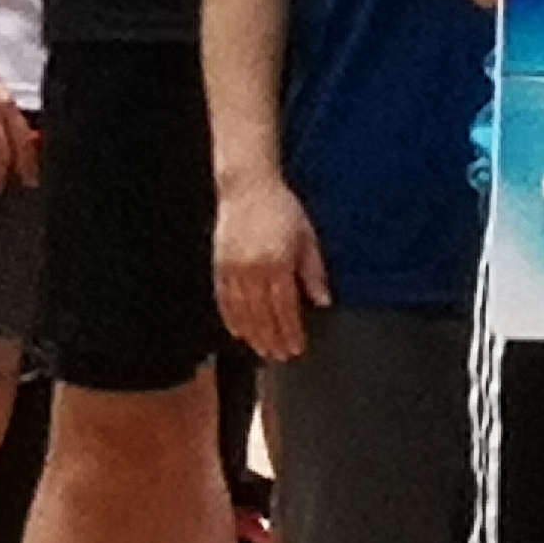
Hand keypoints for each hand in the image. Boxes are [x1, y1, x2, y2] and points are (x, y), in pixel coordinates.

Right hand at [212, 173, 329, 363]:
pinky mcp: (219, 264)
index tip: (297, 347)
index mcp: (277, 262)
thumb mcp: (306, 237)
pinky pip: (223, 299)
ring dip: (253, 335)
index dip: (290, 331)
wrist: (248, 186)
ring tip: (262, 350)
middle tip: (281, 357)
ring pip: (242, 311)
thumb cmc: (282, 209)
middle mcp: (252, 269)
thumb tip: (324, 301)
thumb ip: (314, 272)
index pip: (284, 308)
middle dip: (272, 339)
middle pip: (262, 315)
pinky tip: (238, 332)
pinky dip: (230, 318)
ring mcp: (232, 268)